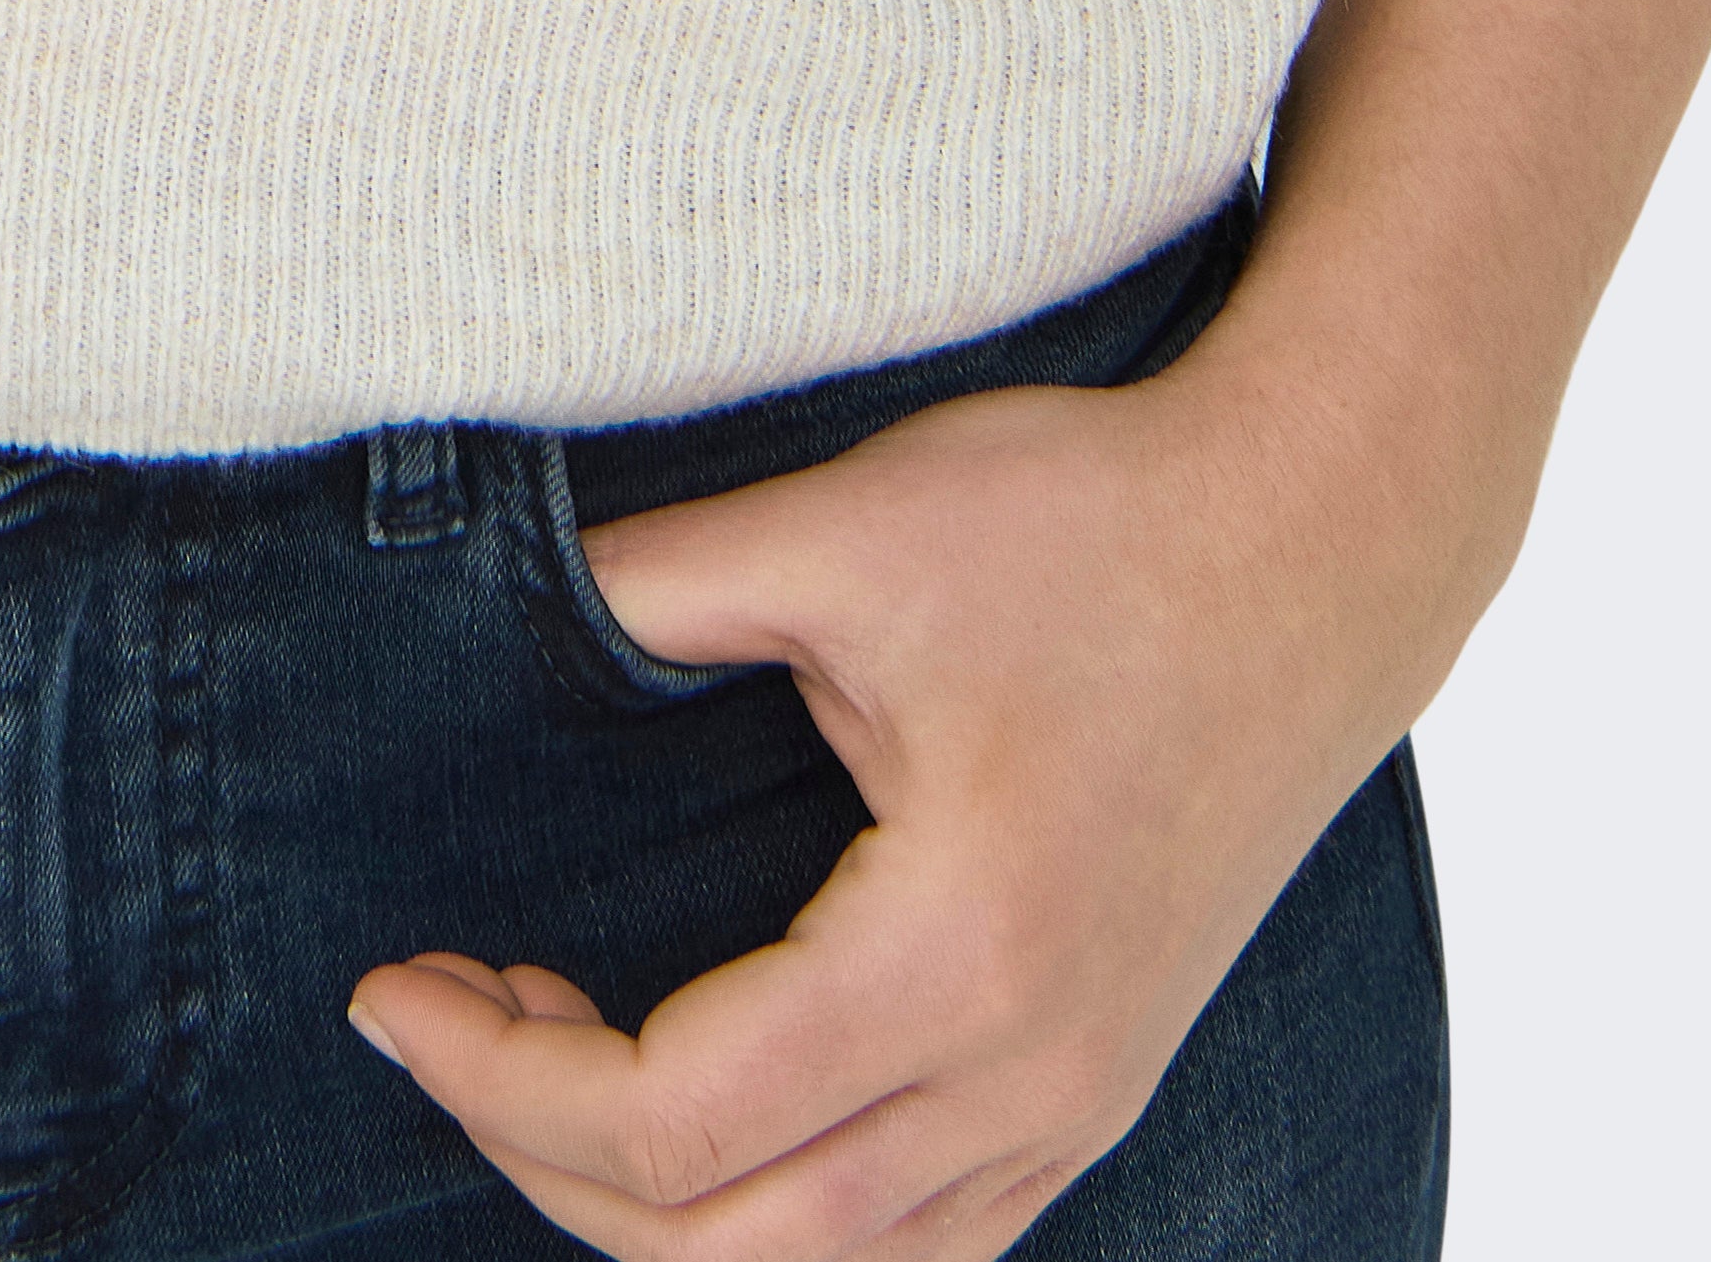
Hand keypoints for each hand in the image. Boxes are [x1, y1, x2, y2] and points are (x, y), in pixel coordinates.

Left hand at [340, 318, 1492, 1254]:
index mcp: (955, 956)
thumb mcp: (851, 526)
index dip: (500, 1079)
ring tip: (555, 1048)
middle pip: (731, 1247)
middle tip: (447, 1019)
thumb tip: (505, 607)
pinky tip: (703, 1095)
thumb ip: (660, 586)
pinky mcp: (1096, 1084)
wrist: (1319, 542)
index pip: (675, 1121)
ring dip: (661, 1205)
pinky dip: (779, 1219)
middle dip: (545, 1157)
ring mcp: (1077, 1101)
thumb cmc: (1094, 521)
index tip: (392, 987)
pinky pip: (920, 1244)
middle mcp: (1025, 1075)